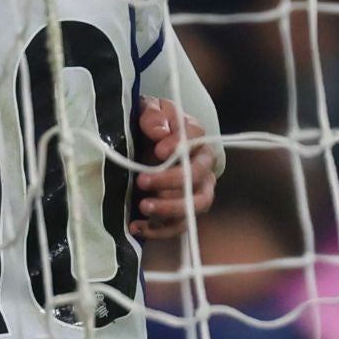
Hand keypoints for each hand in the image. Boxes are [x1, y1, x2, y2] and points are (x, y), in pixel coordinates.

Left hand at [133, 96, 217, 239]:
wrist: (145, 144)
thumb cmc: (151, 124)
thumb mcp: (147, 110)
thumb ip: (153, 115)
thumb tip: (160, 132)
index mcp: (195, 136)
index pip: (196, 139)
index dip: (180, 146)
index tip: (158, 150)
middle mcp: (203, 165)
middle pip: (198, 177)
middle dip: (171, 181)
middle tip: (142, 181)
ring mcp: (196, 191)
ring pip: (195, 205)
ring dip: (170, 209)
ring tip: (143, 207)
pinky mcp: (182, 211)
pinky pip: (179, 226)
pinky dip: (159, 229)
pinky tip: (136, 226)